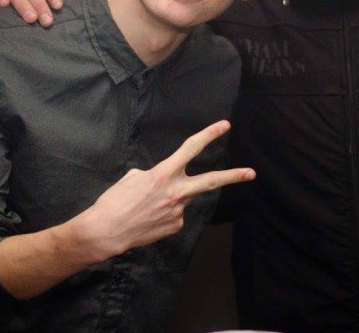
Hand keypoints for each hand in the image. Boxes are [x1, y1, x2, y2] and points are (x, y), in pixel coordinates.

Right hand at [76, 120, 254, 260]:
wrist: (107, 231)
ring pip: (183, 198)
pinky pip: (175, 215)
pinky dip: (163, 213)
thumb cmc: (115, 201)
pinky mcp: (176, 226)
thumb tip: (165, 183)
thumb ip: (155, 176)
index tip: (224, 126)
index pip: (191, 148)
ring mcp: (178, 211)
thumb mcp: (133, 177)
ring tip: (147, 207)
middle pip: (211, 181)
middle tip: (251, 173)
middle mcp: (176, 192)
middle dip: (233, 176)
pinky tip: (148, 218)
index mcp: (164, 174)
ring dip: (171, 198)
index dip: (209, 135)